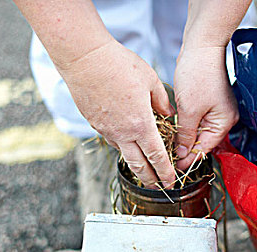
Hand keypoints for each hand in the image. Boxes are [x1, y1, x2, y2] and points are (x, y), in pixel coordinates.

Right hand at [57, 40, 175, 187]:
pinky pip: (112, 140)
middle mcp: (122, 133)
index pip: (156, 156)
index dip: (165, 172)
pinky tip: (127, 142)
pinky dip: (122, 146)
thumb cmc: (119, 65)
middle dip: (150, 179)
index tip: (170, 182)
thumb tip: (167, 113)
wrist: (85, 58)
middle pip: (138, 166)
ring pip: (123, 154)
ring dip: (135, 164)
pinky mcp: (94, 124)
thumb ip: (161, 101)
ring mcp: (106, 130)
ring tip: (144, 168)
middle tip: (158, 187)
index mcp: (141, 124)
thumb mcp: (150, 80)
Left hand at [174, 47, 238, 169]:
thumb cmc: (199, 73)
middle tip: (168, 160)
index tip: (174, 168)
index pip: (204, 149)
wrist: (201, 46)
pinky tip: (173, 131)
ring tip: (168, 148)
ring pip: (198, 133)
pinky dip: (186, 127)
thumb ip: (185, 134)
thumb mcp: (189, 110)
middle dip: (186, 151)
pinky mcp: (207, 102)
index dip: (188, 159)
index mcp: (224, 123)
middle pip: (202, 143)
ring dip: (184, 139)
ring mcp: (216, 111)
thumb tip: (182, 154)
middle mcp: (223, 119)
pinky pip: (196, 121)